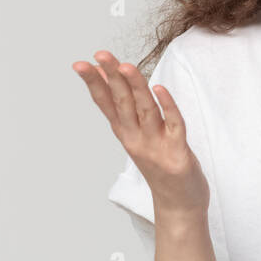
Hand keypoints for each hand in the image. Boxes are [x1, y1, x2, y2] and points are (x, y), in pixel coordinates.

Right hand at [72, 50, 209, 223]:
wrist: (179, 205)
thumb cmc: (160, 166)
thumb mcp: (137, 138)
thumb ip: (128, 111)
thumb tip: (114, 81)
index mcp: (126, 133)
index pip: (106, 104)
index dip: (94, 84)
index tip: (81, 64)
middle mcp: (137, 139)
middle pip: (122, 103)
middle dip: (111, 77)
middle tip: (101, 55)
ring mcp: (157, 147)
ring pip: (145, 110)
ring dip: (136, 88)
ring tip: (125, 66)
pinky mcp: (178, 154)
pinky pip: (174, 125)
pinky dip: (168, 107)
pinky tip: (160, 89)